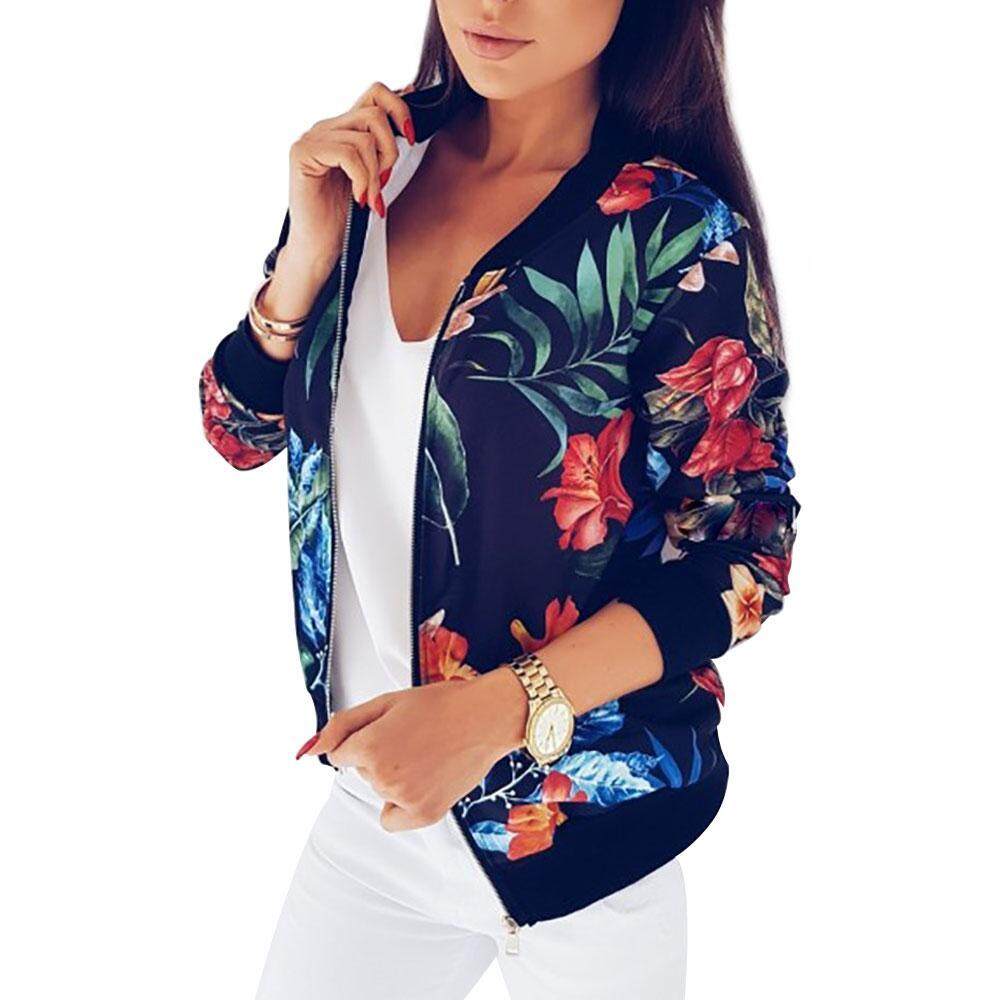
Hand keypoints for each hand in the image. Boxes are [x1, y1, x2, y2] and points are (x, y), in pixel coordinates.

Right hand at [259, 81, 416, 341]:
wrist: (318, 249)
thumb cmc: (343, 219)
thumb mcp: (372, 177)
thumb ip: (381, 149)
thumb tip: (408, 120)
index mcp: (342, 129)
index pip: (375, 93)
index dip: (400, 109)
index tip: (410, 138)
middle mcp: (325, 127)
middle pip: (374, 111)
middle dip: (390, 149)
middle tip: (385, 180)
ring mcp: (312, 138)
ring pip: (364, 135)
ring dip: (375, 172)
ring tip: (369, 197)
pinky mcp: (303, 154)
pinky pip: (348, 152)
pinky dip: (361, 178)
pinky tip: (358, 198)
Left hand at [299, 668, 528, 831]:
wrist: (485, 717)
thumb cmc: (441, 704)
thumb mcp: (386, 702)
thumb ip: (342, 725)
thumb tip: (309, 750)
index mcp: (370, 745)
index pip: (341, 754)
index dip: (364, 738)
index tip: (389, 729)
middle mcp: (382, 776)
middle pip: (361, 772)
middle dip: (378, 755)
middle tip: (413, 736)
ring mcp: (404, 798)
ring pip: (378, 790)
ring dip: (393, 776)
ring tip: (426, 753)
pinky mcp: (424, 815)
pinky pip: (391, 819)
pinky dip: (400, 806)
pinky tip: (422, 782)